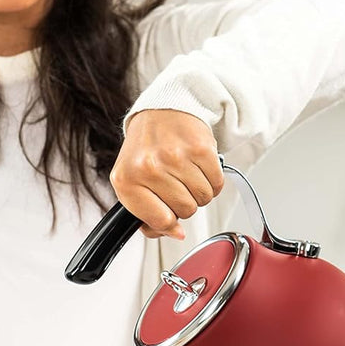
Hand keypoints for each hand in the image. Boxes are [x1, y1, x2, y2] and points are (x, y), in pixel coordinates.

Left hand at [111, 110, 223, 238]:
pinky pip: (217, 183)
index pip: (160, 221)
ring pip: (203, 199)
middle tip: (177, 184)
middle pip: (186, 211)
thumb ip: (148, 216)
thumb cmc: (145, 149)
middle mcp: (149, 168)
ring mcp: (175, 157)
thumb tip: (176, 234)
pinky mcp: (200, 148)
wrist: (161, 111)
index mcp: (127, 180)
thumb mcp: (133, 183)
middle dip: (185, 202)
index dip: (169, 221)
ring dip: (200, 191)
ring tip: (187, 173)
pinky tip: (199, 167)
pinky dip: (212, 179)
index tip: (168, 211)